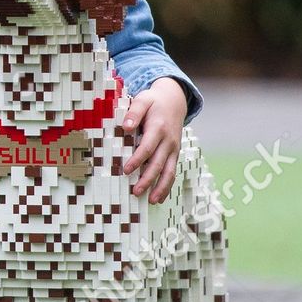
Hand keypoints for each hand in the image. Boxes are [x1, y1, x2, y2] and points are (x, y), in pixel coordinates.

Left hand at [120, 78, 186, 203]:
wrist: (175, 100)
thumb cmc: (154, 101)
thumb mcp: (143, 100)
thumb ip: (134, 112)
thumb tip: (126, 127)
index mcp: (159, 128)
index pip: (147, 148)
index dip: (137, 160)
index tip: (126, 170)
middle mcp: (169, 141)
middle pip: (158, 164)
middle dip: (148, 179)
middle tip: (136, 192)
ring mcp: (174, 148)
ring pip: (169, 172)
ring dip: (160, 187)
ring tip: (150, 201)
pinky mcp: (175, 153)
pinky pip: (172, 172)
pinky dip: (167, 186)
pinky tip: (159, 197)